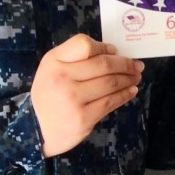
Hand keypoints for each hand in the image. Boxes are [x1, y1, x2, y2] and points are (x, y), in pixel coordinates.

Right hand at [30, 34, 142, 157]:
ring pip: (110, 83)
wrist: (37, 128)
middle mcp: (62, 78)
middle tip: (137, 65)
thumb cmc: (49, 92)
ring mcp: (73, 99)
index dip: (103, 47)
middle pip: (103, 65)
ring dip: (128, 78)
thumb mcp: (51, 67)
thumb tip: (110, 51)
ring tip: (136, 76)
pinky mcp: (84, 118)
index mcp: (53, 62)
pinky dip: (124, 95)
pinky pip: (110, 102)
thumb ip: (74, 56)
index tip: (115, 51)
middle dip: (125, 64)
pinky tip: (131, 91)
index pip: (84, 45)